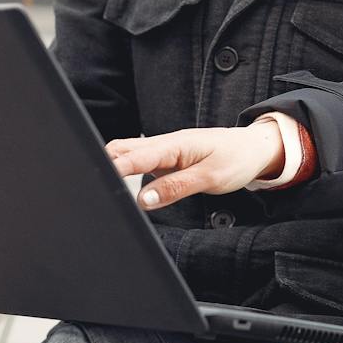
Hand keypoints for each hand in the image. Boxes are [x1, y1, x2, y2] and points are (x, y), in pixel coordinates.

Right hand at [106, 121, 284, 209]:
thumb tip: (142, 199)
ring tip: (97, 186)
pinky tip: (118, 182)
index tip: (97, 179)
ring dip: (112, 165)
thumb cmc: (236, 159)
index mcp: (175, 145)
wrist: (253, 148)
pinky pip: (139, 160)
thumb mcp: (209, 178)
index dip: (114, 168)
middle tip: (88, 186)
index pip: (136, 155)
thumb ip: (175, 188)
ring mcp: (164, 149)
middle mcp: (165, 143)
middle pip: (122, 149)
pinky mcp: (167, 157)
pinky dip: (124, 168)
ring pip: (128, 153)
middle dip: (103, 163)